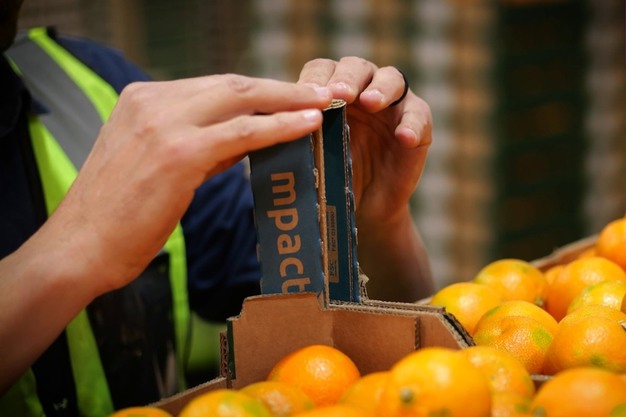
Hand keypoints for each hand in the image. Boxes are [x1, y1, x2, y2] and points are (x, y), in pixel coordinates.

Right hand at [40, 75, 332, 295]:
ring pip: (242, 99)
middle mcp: (151, 101)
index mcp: (141, 99)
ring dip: (289, 100)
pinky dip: (280, 125)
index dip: (257, 91)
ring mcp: (163, 123)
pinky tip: (307, 124)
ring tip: (324, 104)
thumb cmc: (118, 216)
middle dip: (282, 88)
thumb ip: (198, 144)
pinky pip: (243, 131)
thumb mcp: (154, 165)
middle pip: (232, 84)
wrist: (80, 248)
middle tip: (320, 92)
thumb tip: (245, 138)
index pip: (212, 88)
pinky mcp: (178, 152)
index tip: (289, 96)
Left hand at [297, 57, 431, 228]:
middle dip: (347, 78)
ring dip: (381, 88)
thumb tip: (279, 126)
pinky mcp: (418, 124)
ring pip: (392, 79)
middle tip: (340, 94)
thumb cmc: (334, 176)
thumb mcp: (315, 156)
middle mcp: (363, 89)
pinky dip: (412, 124)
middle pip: (357, 67)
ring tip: (372, 102)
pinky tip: (403, 137)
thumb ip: (303, 137)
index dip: (315, 79)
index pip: (322, 70)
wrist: (365, 207)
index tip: (307, 95)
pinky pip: (419, 116)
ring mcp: (393, 104)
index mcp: (332, 91)